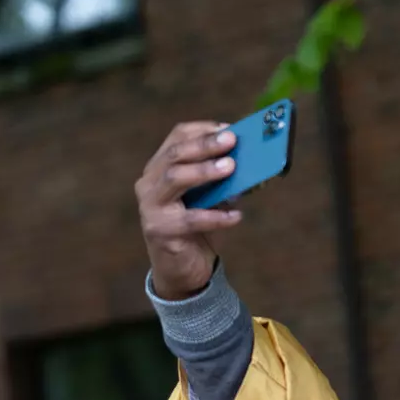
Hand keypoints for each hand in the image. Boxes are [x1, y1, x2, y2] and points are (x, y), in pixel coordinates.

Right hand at [135, 122, 243, 298]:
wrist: (183, 270)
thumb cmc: (199, 228)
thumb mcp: (212, 198)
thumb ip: (223, 181)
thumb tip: (250, 162)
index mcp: (160, 168)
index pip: (177, 138)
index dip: (204, 130)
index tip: (230, 129)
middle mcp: (149, 182)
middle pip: (175, 154)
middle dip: (205, 145)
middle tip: (232, 141)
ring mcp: (151, 206)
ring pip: (175, 178)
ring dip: (205, 171)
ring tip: (232, 168)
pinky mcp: (159, 231)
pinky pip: (190, 219)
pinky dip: (217, 216)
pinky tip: (237, 217)